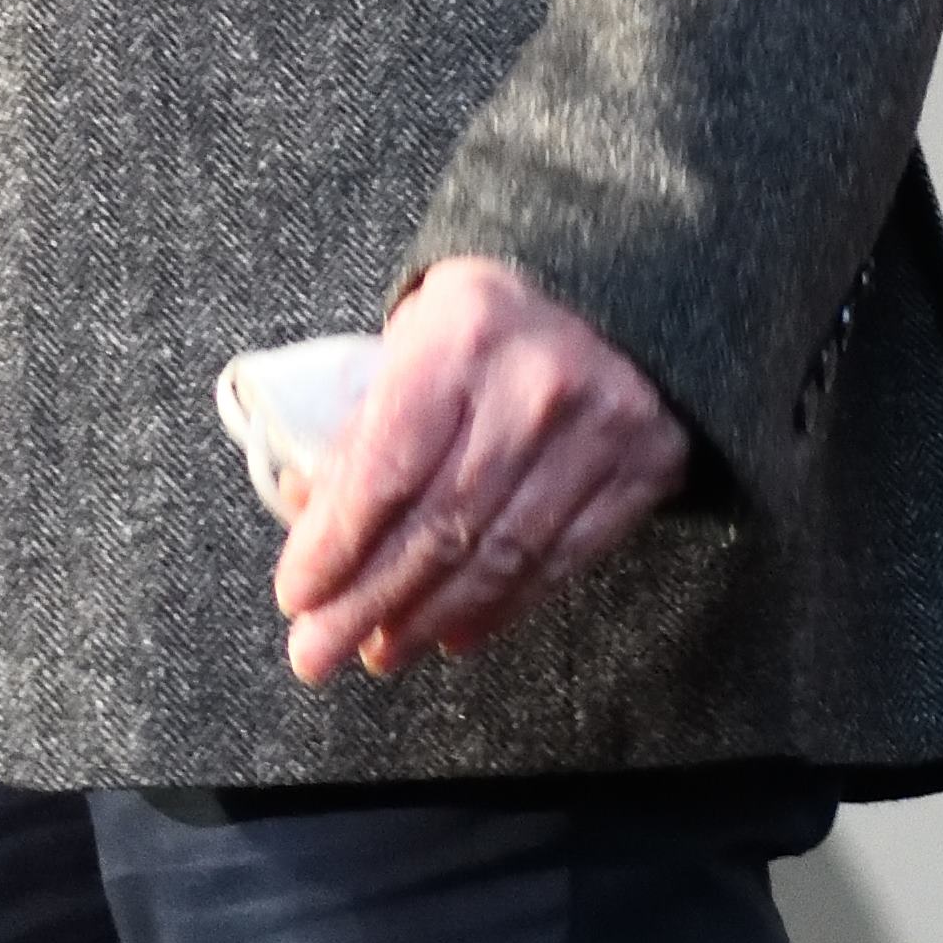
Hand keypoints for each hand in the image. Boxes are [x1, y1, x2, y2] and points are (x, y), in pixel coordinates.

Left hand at [272, 257, 685, 684]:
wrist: (621, 289)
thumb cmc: (491, 319)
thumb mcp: (416, 334)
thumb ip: (367, 418)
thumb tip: (309, 516)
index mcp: (462, 339)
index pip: (386, 469)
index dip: (336, 546)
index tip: (297, 596)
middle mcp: (536, 388)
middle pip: (439, 526)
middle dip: (368, 601)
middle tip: (319, 653)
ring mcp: (600, 432)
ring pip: (499, 556)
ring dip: (429, 616)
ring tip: (382, 650)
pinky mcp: (646, 469)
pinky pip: (560, 561)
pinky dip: (500, 607)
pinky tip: (454, 633)